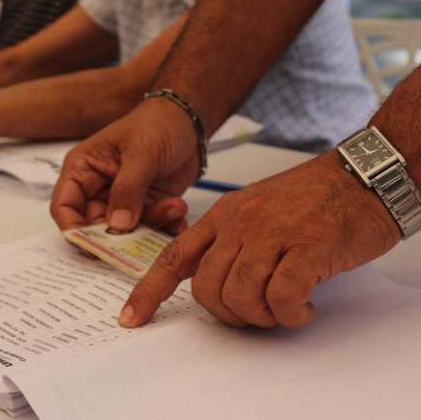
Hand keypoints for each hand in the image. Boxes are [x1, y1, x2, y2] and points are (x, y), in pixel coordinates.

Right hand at [51, 99, 200, 234]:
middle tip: (143, 237)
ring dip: (150, 228)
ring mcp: (122, 201)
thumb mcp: (142, 153)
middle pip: (94, 228)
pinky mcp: (145, 209)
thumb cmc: (158, 124)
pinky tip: (179, 214)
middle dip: (119, 236)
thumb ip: (128, 190)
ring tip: (174, 208)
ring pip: (124, 234)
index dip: (73, 230)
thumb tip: (117, 226)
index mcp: (83, 169)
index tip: (94, 246)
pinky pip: (148, 230)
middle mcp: (98, 189)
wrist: (189, 121)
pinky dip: (164, 229)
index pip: (64, 207)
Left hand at [118, 151, 401, 328]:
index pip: (174, 257)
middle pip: (207, 288)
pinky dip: (291, 314)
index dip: (149, 292)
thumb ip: (231, 242)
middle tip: (257, 313)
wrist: (363, 176)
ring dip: (261, 317)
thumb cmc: (312, 198)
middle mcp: (240, 224)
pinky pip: (281, 298)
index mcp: (223, 215)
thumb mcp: (257, 209)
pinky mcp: (306, 248)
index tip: (132, 318)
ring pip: (240, 295)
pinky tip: (304, 308)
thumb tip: (216, 285)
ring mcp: (272, 233)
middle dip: (228, 314)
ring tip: (284, 309)